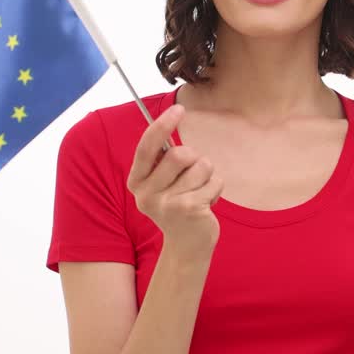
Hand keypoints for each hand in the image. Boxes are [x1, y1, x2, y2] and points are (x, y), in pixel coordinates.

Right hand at [126, 104, 223, 260]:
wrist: (187, 245)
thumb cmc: (177, 205)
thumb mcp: (162, 184)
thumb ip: (163, 159)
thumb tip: (171, 117)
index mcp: (136, 182)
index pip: (146, 147)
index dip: (162, 125)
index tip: (179, 108)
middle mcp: (147, 194)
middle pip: (179, 153)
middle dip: (194, 158)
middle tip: (193, 175)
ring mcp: (168, 203)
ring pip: (201, 165)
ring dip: (207, 175)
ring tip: (199, 192)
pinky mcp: (190, 209)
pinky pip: (214, 181)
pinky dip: (216, 188)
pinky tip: (207, 204)